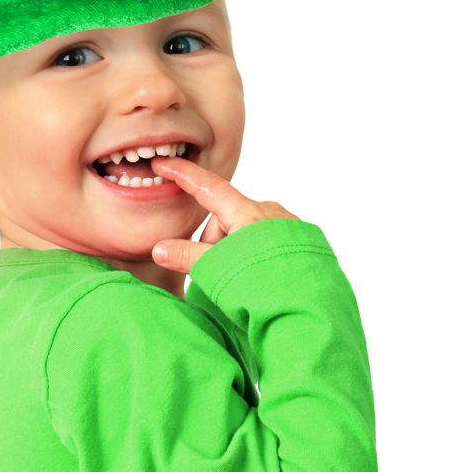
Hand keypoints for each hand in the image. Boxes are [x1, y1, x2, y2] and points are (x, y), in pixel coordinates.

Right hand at [150, 156, 299, 274]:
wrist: (311, 308)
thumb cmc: (266, 285)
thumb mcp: (219, 270)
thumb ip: (188, 257)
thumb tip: (159, 249)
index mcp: (248, 213)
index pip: (208, 187)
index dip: (183, 175)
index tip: (163, 163)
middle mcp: (270, 212)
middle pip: (226, 218)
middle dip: (214, 242)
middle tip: (217, 271)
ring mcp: (287, 226)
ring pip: (245, 230)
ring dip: (234, 251)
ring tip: (242, 279)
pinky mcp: (299, 243)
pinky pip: (265, 239)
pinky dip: (253, 254)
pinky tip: (257, 276)